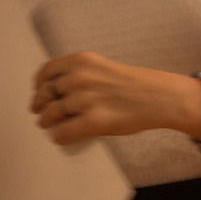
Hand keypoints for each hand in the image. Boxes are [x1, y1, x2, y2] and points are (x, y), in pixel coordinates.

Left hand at [32, 51, 199, 144]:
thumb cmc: (135, 84)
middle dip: (40, 105)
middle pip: (46, 94)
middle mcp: (79, 77)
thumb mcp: (101, 67)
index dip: (38, 85)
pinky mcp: (95, 121)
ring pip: (52, 114)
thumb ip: (78, 73)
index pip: (46, 72)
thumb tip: (54, 91)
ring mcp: (86, 99)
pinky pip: (65, 133)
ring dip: (47, 121)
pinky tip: (61, 138)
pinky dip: (60, 137)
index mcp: (80, 61)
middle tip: (38, 112)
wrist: (162, 97)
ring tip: (46, 125)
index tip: (37, 91)